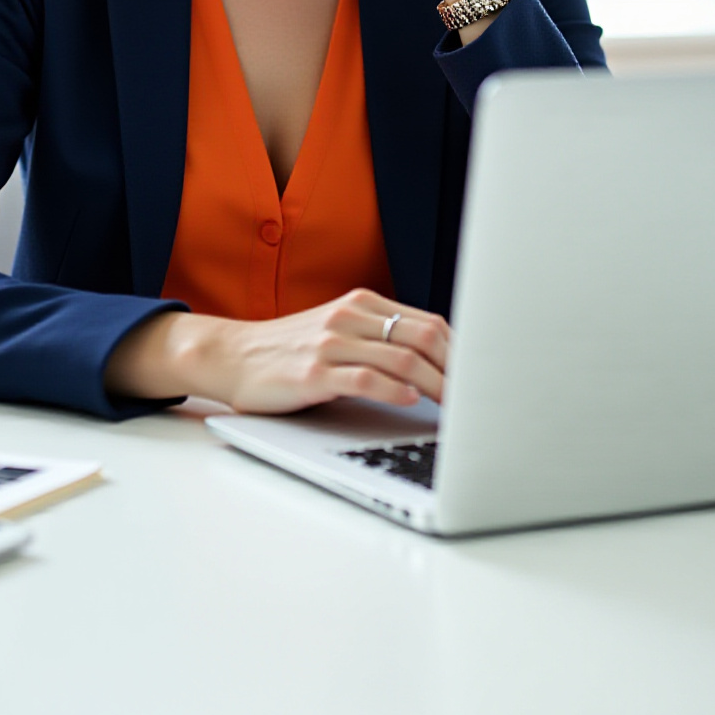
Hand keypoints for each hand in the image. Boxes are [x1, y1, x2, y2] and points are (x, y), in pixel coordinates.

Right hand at [105, 290, 449, 411]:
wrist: (233, 356)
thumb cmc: (291, 352)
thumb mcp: (339, 333)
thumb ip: (380, 339)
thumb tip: (438, 364)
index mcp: (362, 304)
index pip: (428, 323)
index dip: (461, 352)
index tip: (482, 378)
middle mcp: (350, 317)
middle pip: (423, 338)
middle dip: (458, 372)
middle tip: (478, 401)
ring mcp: (331, 343)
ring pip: (402, 359)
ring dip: (438, 387)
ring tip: (457, 410)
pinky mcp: (314, 373)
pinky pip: (366, 378)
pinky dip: (395, 390)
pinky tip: (412, 402)